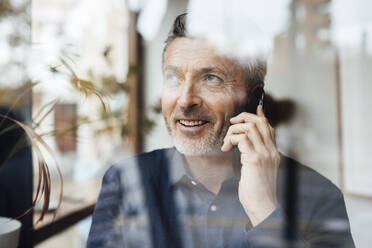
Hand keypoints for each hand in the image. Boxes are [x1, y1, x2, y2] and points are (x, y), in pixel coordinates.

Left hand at [221, 105, 279, 225]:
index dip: (260, 116)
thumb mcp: (257, 170)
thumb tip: (244, 146)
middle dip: (244, 117)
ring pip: (249, 127)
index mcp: (273, 153)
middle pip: (260, 122)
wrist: (262, 205)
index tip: (255, 108)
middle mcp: (271, 151)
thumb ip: (253, 156)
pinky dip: (231, 139)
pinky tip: (227, 148)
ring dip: (233, 131)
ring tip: (227, 143)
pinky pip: (242, 138)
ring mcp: (264, 154)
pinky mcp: (255, 159)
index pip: (269, 127)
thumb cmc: (257, 191)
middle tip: (232, 123)